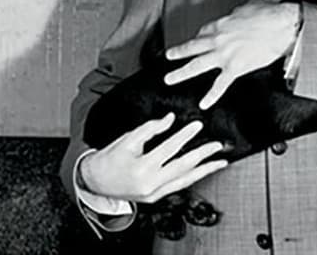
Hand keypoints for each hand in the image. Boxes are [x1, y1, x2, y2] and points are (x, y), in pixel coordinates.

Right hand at [80, 113, 226, 202]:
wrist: (96, 181)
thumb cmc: (111, 158)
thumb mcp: (128, 139)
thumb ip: (151, 128)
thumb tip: (170, 119)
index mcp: (142, 168)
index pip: (169, 148)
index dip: (185, 135)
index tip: (198, 124)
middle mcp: (150, 184)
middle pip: (183, 167)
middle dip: (203, 155)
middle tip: (217, 145)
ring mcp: (154, 194)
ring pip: (185, 181)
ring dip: (205, 170)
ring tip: (220, 162)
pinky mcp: (156, 197)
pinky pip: (178, 186)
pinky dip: (193, 177)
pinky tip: (203, 170)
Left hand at [164, 0, 299, 108]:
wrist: (281, 26)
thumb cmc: (268, 14)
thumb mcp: (248, 6)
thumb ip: (237, 13)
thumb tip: (237, 15)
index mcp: (221, 23)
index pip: (204, 32)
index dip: (199, 37)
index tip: (196, 41)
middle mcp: (218, 39)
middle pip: (193, 47)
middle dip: (178, 52)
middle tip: (169, 56)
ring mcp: (224, 54)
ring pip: (197, 65)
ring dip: (181, 72)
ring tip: (170, 79)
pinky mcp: (235, 67)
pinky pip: (220, 84)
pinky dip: (211, 95)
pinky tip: (203, 103)